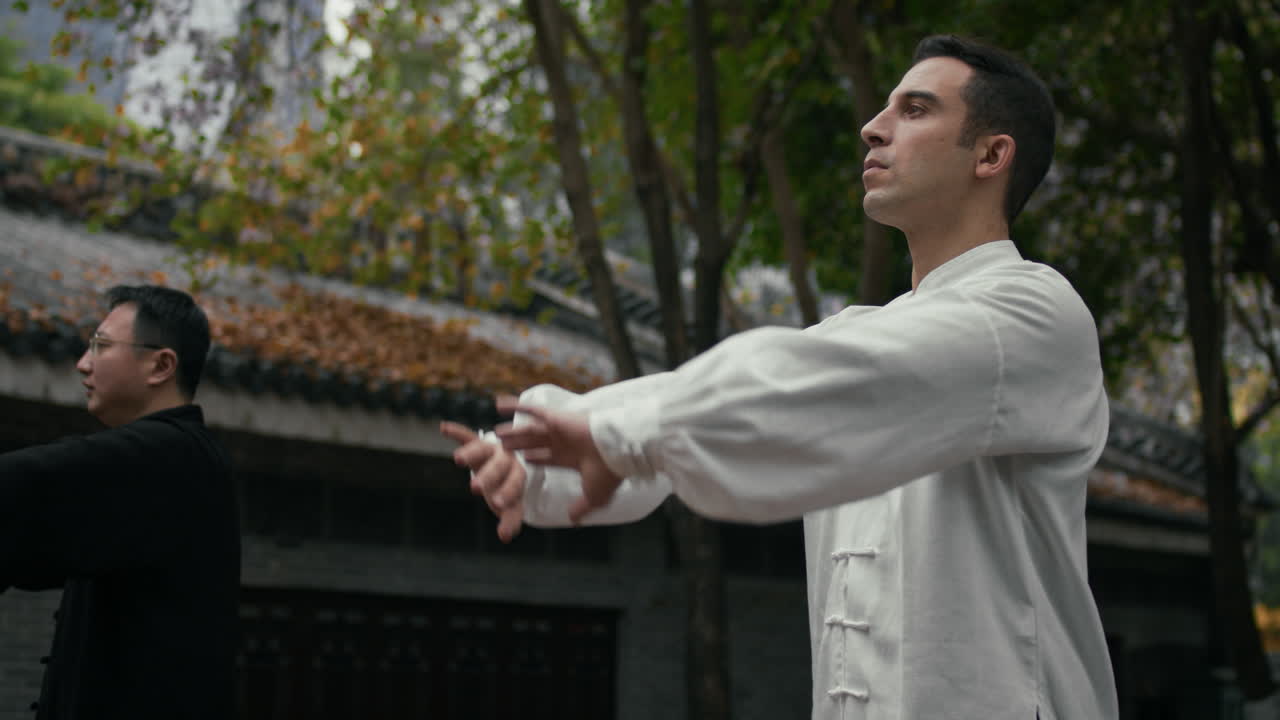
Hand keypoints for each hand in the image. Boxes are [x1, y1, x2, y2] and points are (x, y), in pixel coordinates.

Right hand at [440, 420, 524, 542]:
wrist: (507, 463)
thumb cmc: (507, 488)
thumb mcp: (510, 504)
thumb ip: (510, 520)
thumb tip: (505, 538)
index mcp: (518, 474)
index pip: (515, 483)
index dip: (507, 492)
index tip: (497, 504)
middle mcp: (506, 459)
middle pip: (498, 467)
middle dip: (487, 477)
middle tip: (475, 488)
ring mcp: (490, 449)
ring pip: (481, 449)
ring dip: (470, 453)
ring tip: (458, 460)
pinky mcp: (475, 442)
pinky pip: (467, 435)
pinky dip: (457, 432)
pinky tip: (444, 428)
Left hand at [494, 397, 621, 523]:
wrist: (616, 451)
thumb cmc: (608, 472)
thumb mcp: (593, 495)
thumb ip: (581, 507)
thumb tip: (574, 520)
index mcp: (572, 458)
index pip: (548, 458)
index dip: (534, 459)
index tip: (522, 460)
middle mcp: (564, 442)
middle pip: (535, 444)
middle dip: (519, 445)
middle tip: (502, 447)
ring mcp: (559, 429)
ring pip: (529, 430)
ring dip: (513, 431)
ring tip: (496, 432)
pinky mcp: (555, 418)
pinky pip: (531, 410)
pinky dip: (516, 406)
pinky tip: (499, 404)